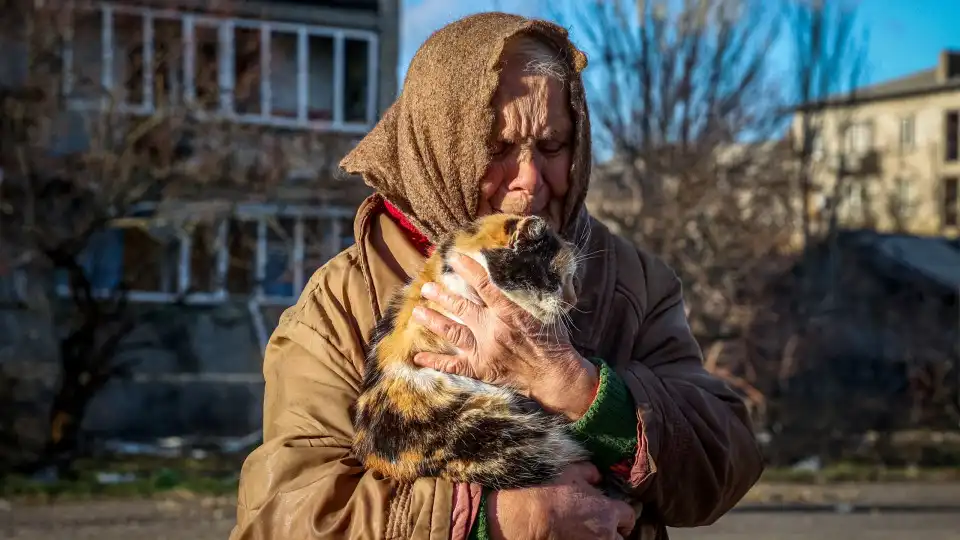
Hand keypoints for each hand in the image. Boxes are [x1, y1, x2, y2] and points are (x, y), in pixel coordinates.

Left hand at [411, 253, 598, 419]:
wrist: (555, 375)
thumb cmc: (554, 341)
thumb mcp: (544, 311)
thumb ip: (525, 293)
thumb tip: (512, 271)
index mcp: (509, 311)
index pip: (484, 284)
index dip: (468, 269)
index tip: (454, 258)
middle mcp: (492, 328)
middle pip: (461, 307)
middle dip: (442, 296)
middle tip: (426, 288)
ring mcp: (484, 349)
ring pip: (453, 332)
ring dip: (433, 321)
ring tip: (417, 311)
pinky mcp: (481, 368)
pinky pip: (453, 365)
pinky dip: (435, 362)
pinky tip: (418, 357)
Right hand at [489, 462, 635, 539]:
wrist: (524, 515)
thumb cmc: (547, 491)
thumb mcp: (571, 471)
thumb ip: (590, 472)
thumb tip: (597, 476)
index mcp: (607, 512)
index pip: (629, 516)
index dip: (621, 515)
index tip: (613, 514)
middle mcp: (605, 535)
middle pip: (620, 538)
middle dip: (612, 532)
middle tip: (599, 526)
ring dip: (601, 539)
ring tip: (586, 533)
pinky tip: (574, 536)